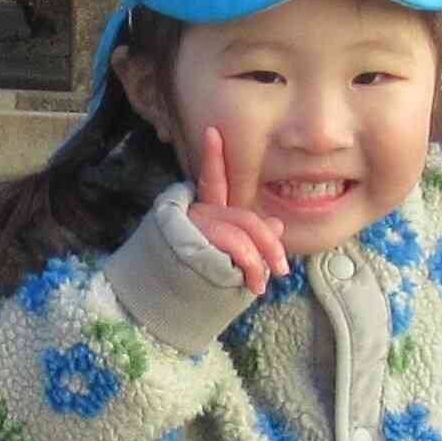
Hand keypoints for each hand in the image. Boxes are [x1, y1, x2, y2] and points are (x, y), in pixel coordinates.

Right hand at [185, 128, 290, 295]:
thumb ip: (249, 239)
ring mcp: (192, 226)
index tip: (213, 131)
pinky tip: (252, 284)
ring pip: (242, 230)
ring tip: (262, 285)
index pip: (212, 181)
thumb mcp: (226, 260)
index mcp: (201, 214)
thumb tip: (276, 225)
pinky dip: (251, 265)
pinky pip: (235, 245)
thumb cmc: (193, 285)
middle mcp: (194, 214)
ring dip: (261, 260)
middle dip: (268, 243)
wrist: (157, 309)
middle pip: (244, 215)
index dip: (213, 157)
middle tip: (283, 269)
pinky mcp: (195, 241)